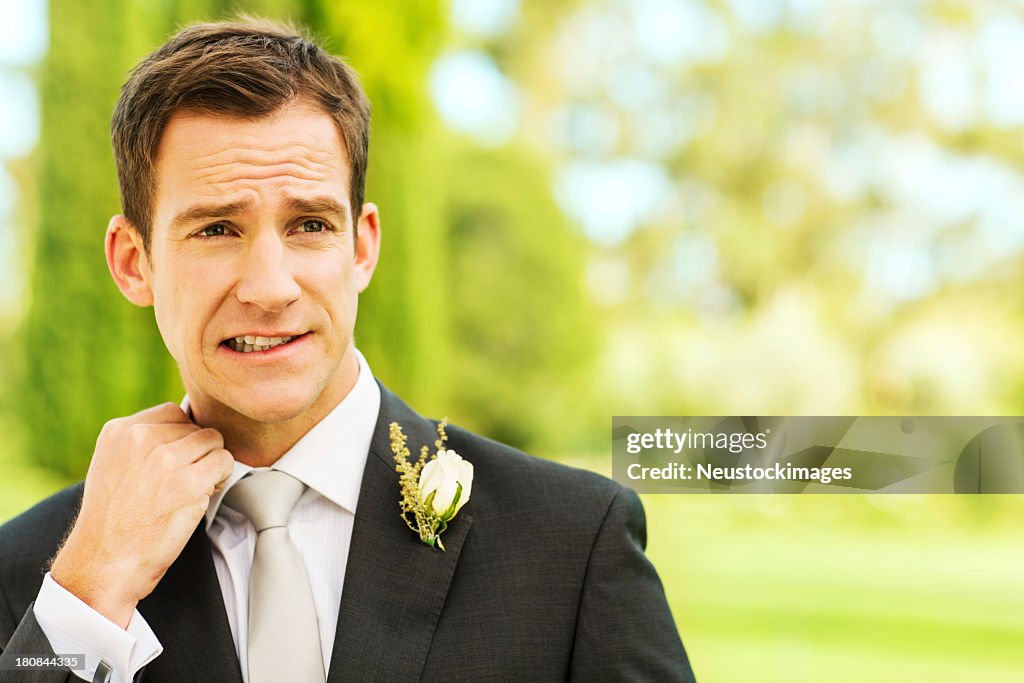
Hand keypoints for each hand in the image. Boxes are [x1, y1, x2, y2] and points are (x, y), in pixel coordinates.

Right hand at [50, 403, 233, 627]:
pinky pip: (225, 462)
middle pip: (196, 427)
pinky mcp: (188, 482)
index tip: (172, 464)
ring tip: (189, 490)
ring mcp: (165, 459)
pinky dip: (220, 479)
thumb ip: (143, 442)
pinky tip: (200, 497)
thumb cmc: (112, 522)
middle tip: (181, 482)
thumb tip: (187, 427)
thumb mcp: (114, 465)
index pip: (173, 413)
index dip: (181, 439)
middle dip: (197, 453)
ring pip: (214, 442)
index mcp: (120, 430)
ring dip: (211, 465)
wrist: (103, 563)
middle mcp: (142, 438)